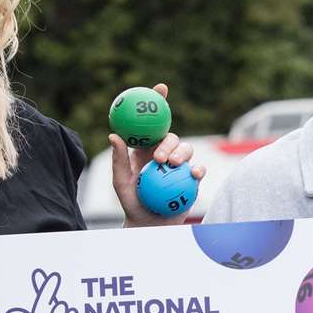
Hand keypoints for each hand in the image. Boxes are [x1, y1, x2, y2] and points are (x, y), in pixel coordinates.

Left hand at [110, 83, 206, 226]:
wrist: (149, 224)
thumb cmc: (132, 203)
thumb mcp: (121, 182)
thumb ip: (118, 159)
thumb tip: (113, 135)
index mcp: (147, 147)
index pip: (153, 122)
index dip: (159, 102)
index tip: (161, 88)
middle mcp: (164, 153)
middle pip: (171, 136)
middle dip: (168, 142)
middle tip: (160, 158)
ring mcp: (180, 165)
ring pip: (187, 149)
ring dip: (182, 154)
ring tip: (173, 166)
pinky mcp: (192, 179)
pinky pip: (198, 169)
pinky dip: (197, 169)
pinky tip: (193, 174)